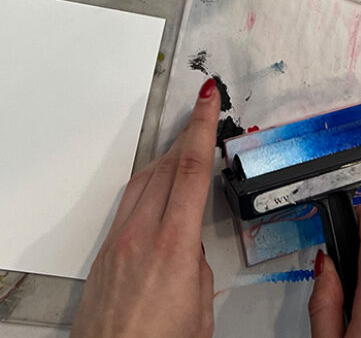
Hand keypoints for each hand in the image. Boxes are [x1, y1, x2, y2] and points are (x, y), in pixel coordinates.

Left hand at [72, 78, 220, 337]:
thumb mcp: (199, 307)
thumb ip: (198, 268)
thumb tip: (193, 250)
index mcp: (174, 245)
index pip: (192, 170)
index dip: (202, 128)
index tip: (208, 100)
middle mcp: (142, 237)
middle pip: (167, 167)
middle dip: (188, 134)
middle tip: (204, 111)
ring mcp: (119, 243)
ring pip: (144, 181)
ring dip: (168, 156)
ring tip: (186, 142)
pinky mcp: (105, 256)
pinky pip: (129, 203)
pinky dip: (149, 182)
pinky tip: (159, 185)